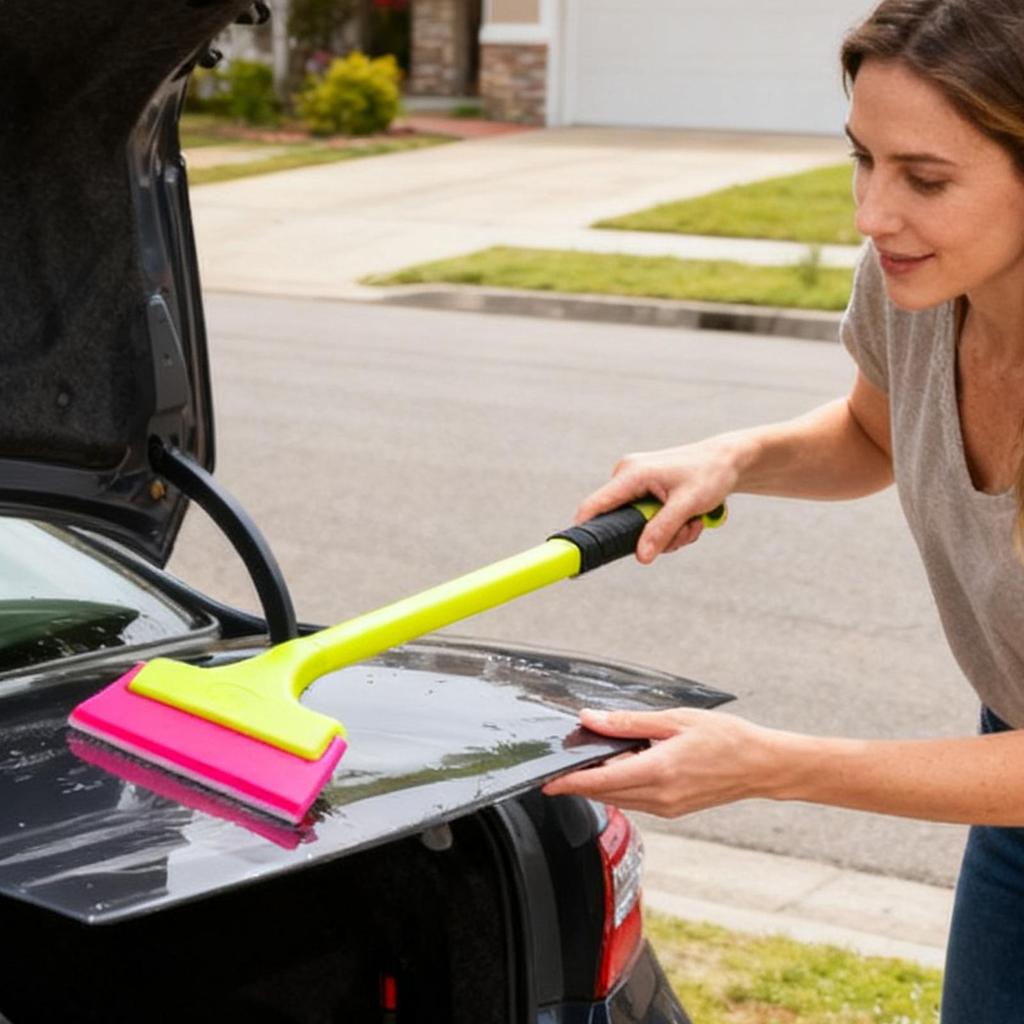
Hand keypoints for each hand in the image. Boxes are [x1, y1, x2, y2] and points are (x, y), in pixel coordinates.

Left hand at [543, 707, 788, 816]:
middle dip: (578, 784)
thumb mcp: (674, 720)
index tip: (546, 782)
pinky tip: (619, 770)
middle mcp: (661, 796)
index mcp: (659, 771)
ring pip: (618, 799)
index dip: (570, 783)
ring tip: (584, 766)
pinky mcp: (673, 810)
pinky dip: (620, 788)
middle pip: (604, 793)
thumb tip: (591, 719)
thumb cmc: (725, 737)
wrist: (761, 765)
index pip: (601, 781)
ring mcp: (667, 807)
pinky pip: (636, 801)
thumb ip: (629, 722)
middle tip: (557, 770)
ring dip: (598, 786)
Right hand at [576, 439, 739, 562]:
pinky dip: (671, 527)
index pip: (594, 506)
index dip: (585, 531)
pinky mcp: (646, 492)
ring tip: (693, 521)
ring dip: (669, 534)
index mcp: (631, 474)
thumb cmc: (710, 474)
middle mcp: (627, 477)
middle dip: (656, 536)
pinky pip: (649, 521)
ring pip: (640, 527)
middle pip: (623, 524)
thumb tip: (641, 557)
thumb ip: (662, 531)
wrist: (729, 460)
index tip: (583, 552)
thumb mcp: (688, 505)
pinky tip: (690, 517)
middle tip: (685, 531)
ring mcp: (636, 485)